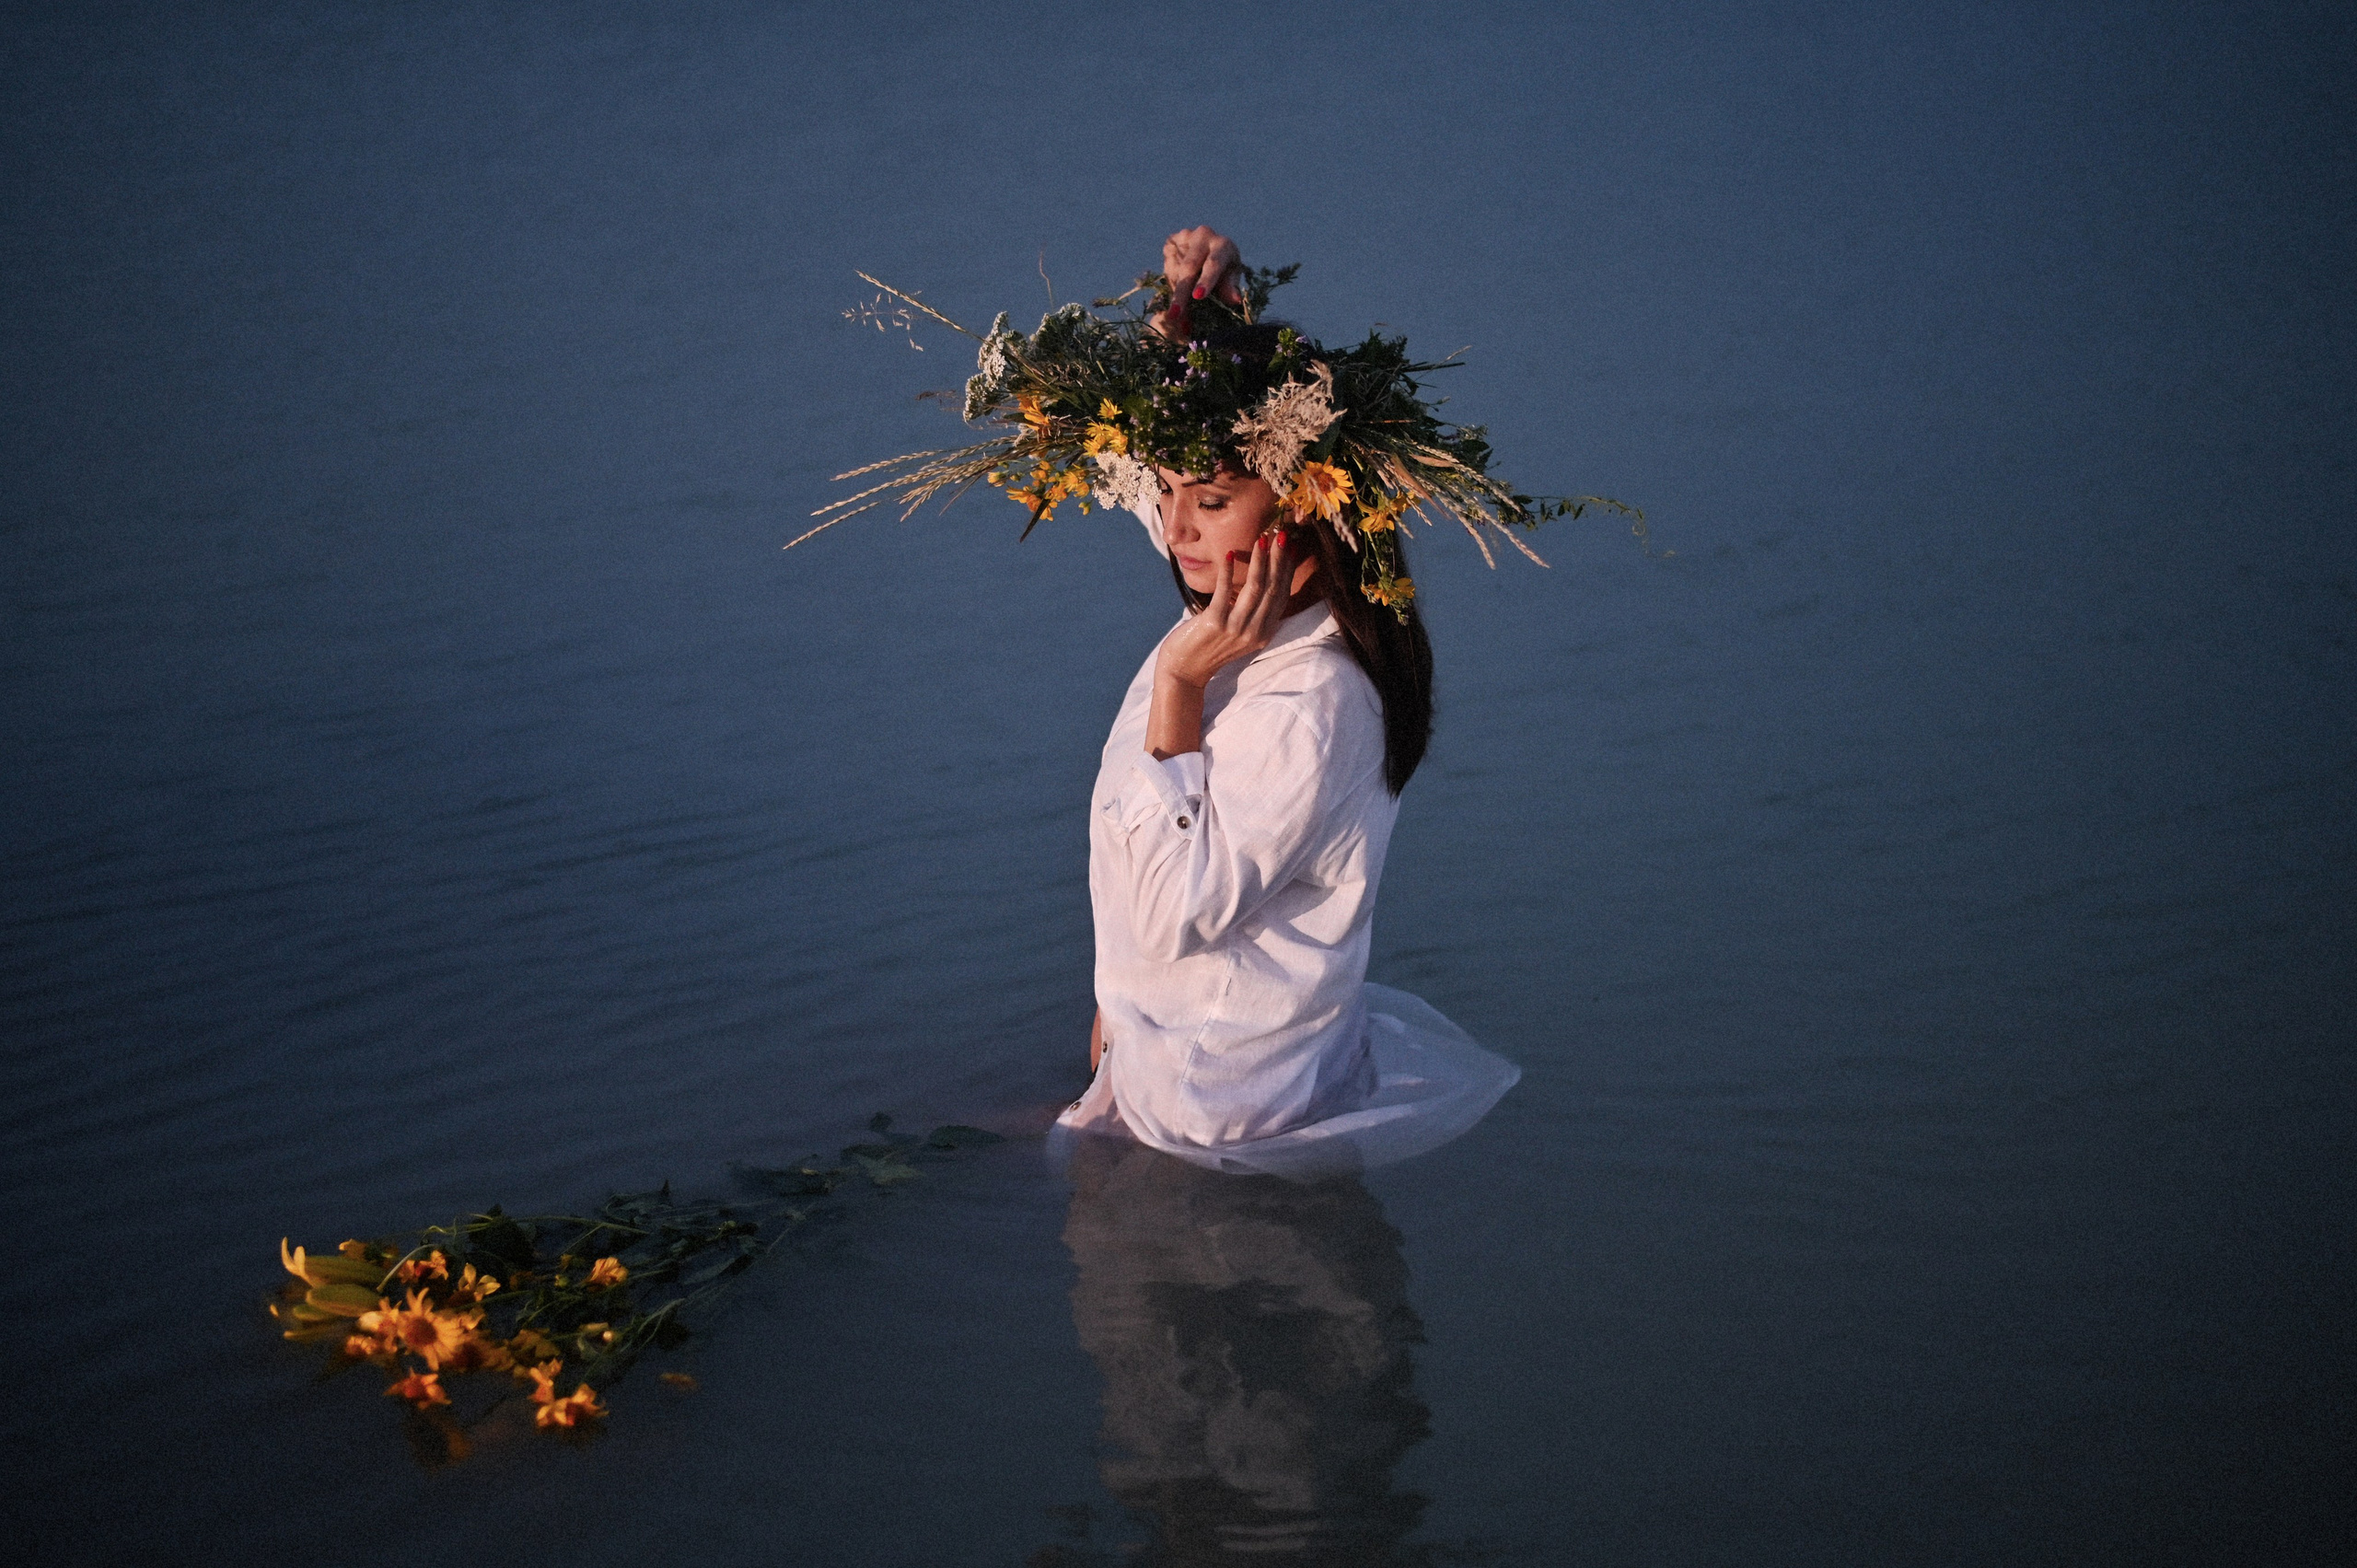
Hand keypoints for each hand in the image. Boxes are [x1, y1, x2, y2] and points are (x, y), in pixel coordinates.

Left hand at [1146, 529, 1297, 758]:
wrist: (1185, 671)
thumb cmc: (1210, 646)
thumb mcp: (1239, 630)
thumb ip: (1252, 610)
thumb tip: (1262, 577)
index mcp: (1264, 632)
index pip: (1282, 595)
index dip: (1288, 569)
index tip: (1292, 545)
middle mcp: (1254, 632)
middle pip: (1273, 588)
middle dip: (1279, 558)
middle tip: (1281, 533)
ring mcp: (1235, 629)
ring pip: (1255, 588)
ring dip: (1260, 560)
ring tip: (1262, 538)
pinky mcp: (1214, 623)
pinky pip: (1225, 591)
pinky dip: (1229, 572)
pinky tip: (1230, 554)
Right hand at [1151, 225, 1243, 340]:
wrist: (1209, 251)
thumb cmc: (1225, 269)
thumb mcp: (1230, 278)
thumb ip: (1229, 287)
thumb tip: (1235, 300)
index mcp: (1223, 245)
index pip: (1214, 264)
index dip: (1206, 280)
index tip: (1198, 296)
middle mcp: (1203, 236)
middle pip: (1189, 268)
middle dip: (1182, 293)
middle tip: (1175, 315)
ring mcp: (1185, 237)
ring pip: (1176, 270)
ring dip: (1174, 295)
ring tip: (1175, 317)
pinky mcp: (1171, 242)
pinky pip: (1168, 267)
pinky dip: (1170, 287)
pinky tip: (1173, 301)